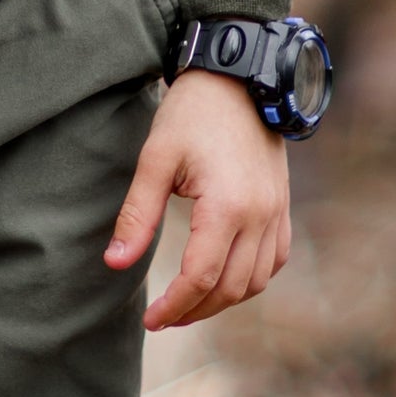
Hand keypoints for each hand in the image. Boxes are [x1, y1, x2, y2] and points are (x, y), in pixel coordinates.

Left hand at [103, 69, 290, 328]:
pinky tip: (226, 278)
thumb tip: (114, 263)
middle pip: (231, 289)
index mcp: (227, 208)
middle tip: (163, 317)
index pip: (201, 278)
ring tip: (189, 302)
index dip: (174, 306)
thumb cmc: (192, 112)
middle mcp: (259, 217)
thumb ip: (137, 214)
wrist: (237, 76)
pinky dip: (251, 278)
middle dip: (196, 310)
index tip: (150, 320)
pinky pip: (274, 260)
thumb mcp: (155, 158)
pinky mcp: (281, 205)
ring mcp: (276, 212)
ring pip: (255, 281)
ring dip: (223, 300)